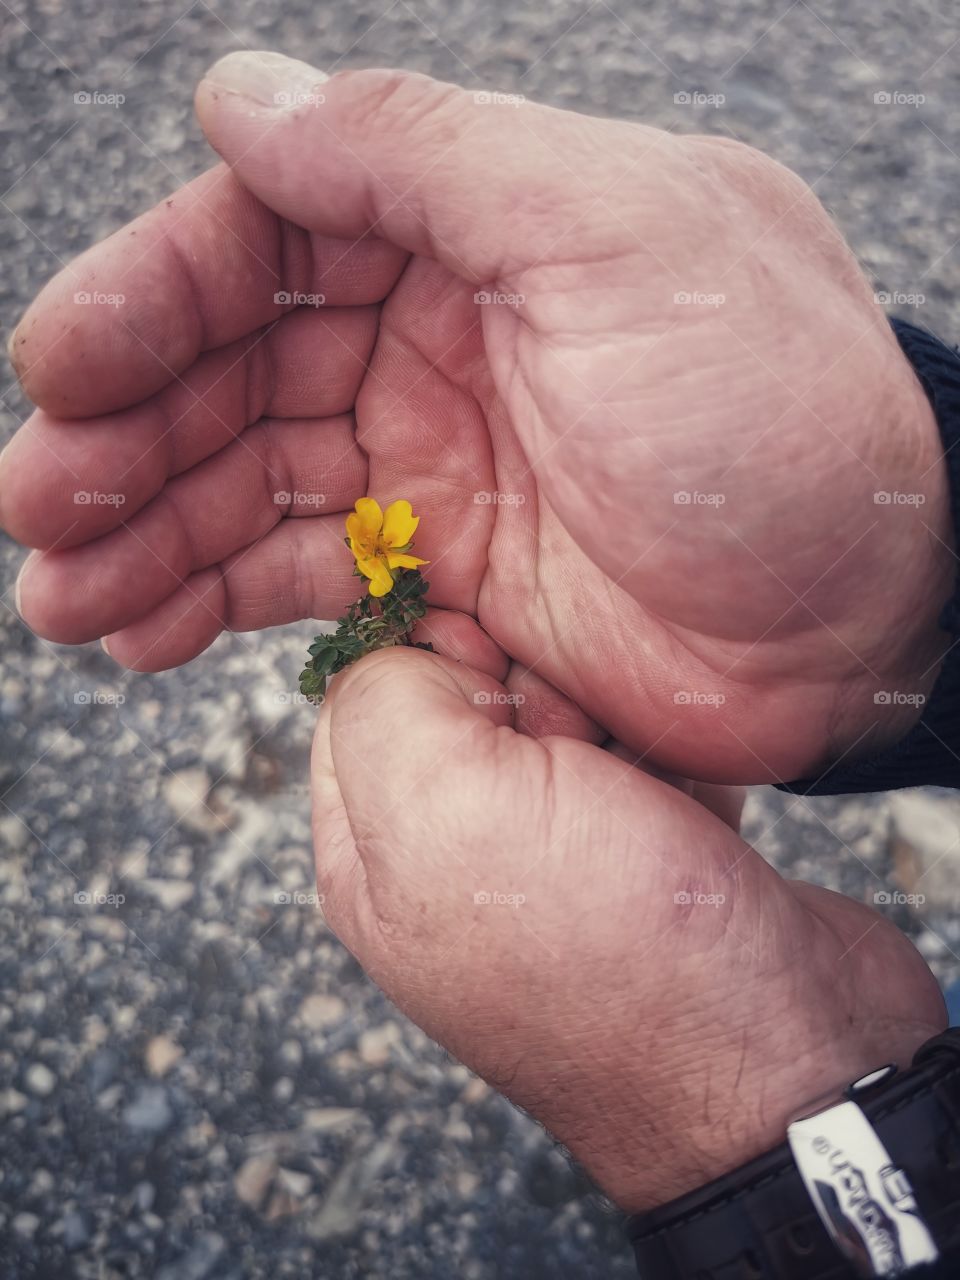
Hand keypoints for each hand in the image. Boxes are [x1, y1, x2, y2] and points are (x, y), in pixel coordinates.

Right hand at [3, 55, 951, 781]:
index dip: (150, 297)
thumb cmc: (771, 417)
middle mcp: (438, 335)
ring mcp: (433, 463)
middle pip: (232, 368)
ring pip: (245, 483)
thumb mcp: (617, 237)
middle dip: (123, 437)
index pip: (267, 235)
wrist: (864, 611)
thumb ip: (425, 153)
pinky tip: (143, 635)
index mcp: (473, 229)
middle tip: (37, 510)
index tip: (61, 368)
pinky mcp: (442, 574)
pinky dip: (213, 603)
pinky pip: (295, 579)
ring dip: (143, 534)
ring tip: (66, 600)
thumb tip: (239, 96)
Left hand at [310, 644, 945, 1208]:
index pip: (360, 695)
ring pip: (560, 719)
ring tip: (638, 765)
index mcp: (376, 854)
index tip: (490, 662)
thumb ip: (386, 705)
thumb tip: (411, 657)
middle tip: (570, 734)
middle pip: (466, 697)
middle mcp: (453, 859)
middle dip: (526, 684)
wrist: (787, 1059)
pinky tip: (688, 782)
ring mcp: (554, 860)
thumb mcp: (445, 810)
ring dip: (607, 712)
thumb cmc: (609, 948)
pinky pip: (643, 758)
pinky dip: (671, 751)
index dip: (425, 652)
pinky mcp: (645, 854)